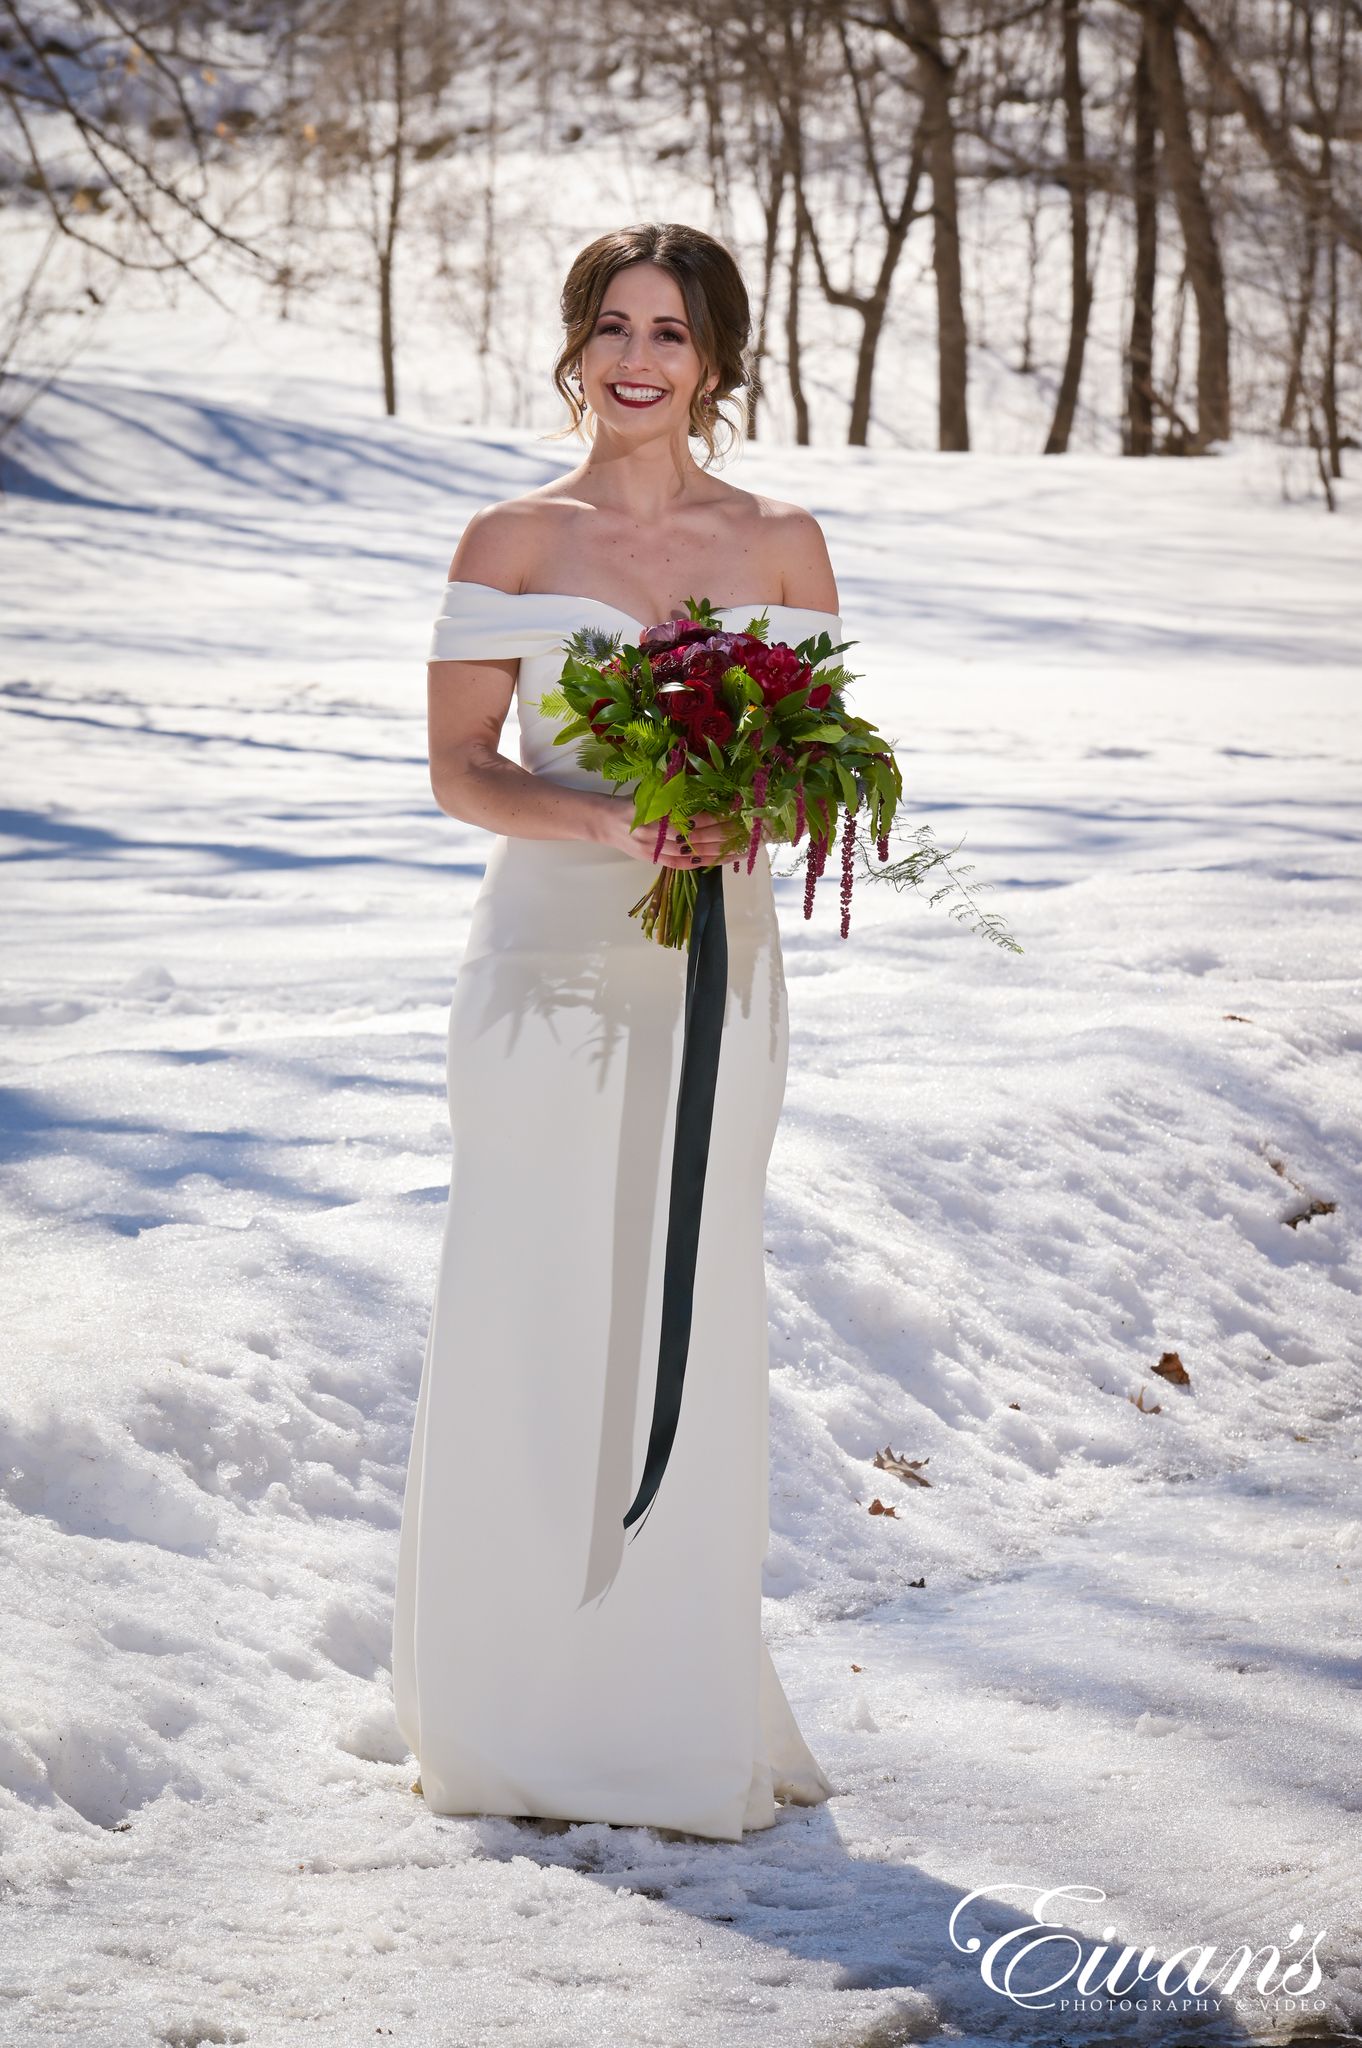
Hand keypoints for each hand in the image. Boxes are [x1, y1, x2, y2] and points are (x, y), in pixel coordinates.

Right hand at [598, 802, 734, 868]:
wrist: (605, 822)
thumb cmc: (631, 802)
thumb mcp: (651, 793)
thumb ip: (675, 793)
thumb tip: (707, 786)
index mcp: (657, 814)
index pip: (694, 818)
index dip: (716, 817)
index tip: (736, 812)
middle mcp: (658, 835)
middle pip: (697, 838)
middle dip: (724, 835)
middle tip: (746, 830)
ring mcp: (656, 851)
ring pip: (693, 853)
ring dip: (719, 852)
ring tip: (741, 848)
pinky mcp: (655, 861)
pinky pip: (682, 865)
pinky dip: (702, 862)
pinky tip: (720, 859)